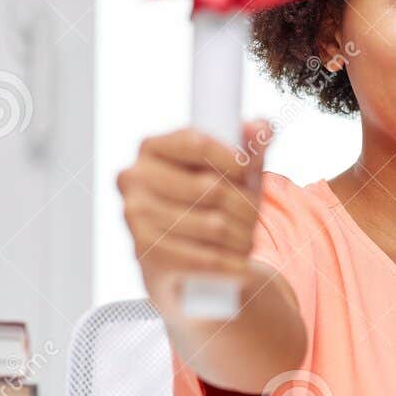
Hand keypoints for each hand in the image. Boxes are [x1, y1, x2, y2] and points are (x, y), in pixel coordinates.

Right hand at [117, 119, 271, 316]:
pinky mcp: (145, 253)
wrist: (181, 268)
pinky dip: (233, 266)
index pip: (197, 143)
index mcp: (151, 148)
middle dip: (246, 206)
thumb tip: (260, 126)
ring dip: (244, 238)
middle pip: (212, 188)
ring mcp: (135, 216)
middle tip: (256, 218)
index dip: (233, 159)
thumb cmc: (207, 209)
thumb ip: (250, 147)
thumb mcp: (232, 174)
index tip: (249, 174)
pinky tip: (247, 269)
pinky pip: (203, 259)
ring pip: (214, 225)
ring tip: (249, 242)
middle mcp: (134, 178)